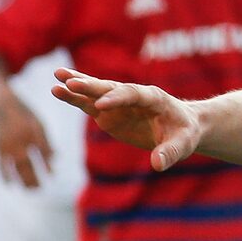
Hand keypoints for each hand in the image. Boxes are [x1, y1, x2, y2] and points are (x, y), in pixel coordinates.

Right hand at [0, 90, 54, 189]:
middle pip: (27, 162)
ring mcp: (8, 144)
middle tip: (39, 188)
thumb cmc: (24, 116)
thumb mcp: (38, 124)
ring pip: (15, 165)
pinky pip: (1, 164)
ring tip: (30, 190)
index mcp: (32, 131)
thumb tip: (56, 159)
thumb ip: (46, 142)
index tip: (52, 174)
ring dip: (22, 179)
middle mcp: (19, 139)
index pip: (41, 150)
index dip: (46, 163)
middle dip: (33, 176)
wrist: (2, 106)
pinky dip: (5, 174)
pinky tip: (10, 184)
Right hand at [52, 69, 202, 169]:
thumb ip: (170, 152)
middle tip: (70, 82)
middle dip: (91, 86)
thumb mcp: (183, 144)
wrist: (181, 125)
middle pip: (110, 88)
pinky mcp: (109, 112)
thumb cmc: (184, 133)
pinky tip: (57, 89)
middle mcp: (133, 96)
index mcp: (153, 98)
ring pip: (96, 91)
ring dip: (77, 84)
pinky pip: (89, 103)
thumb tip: (157, 164)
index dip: (117, 99)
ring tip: (56, 76)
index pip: (132, 94)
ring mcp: (119, 103)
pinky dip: (74, 97)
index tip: (100, 106)